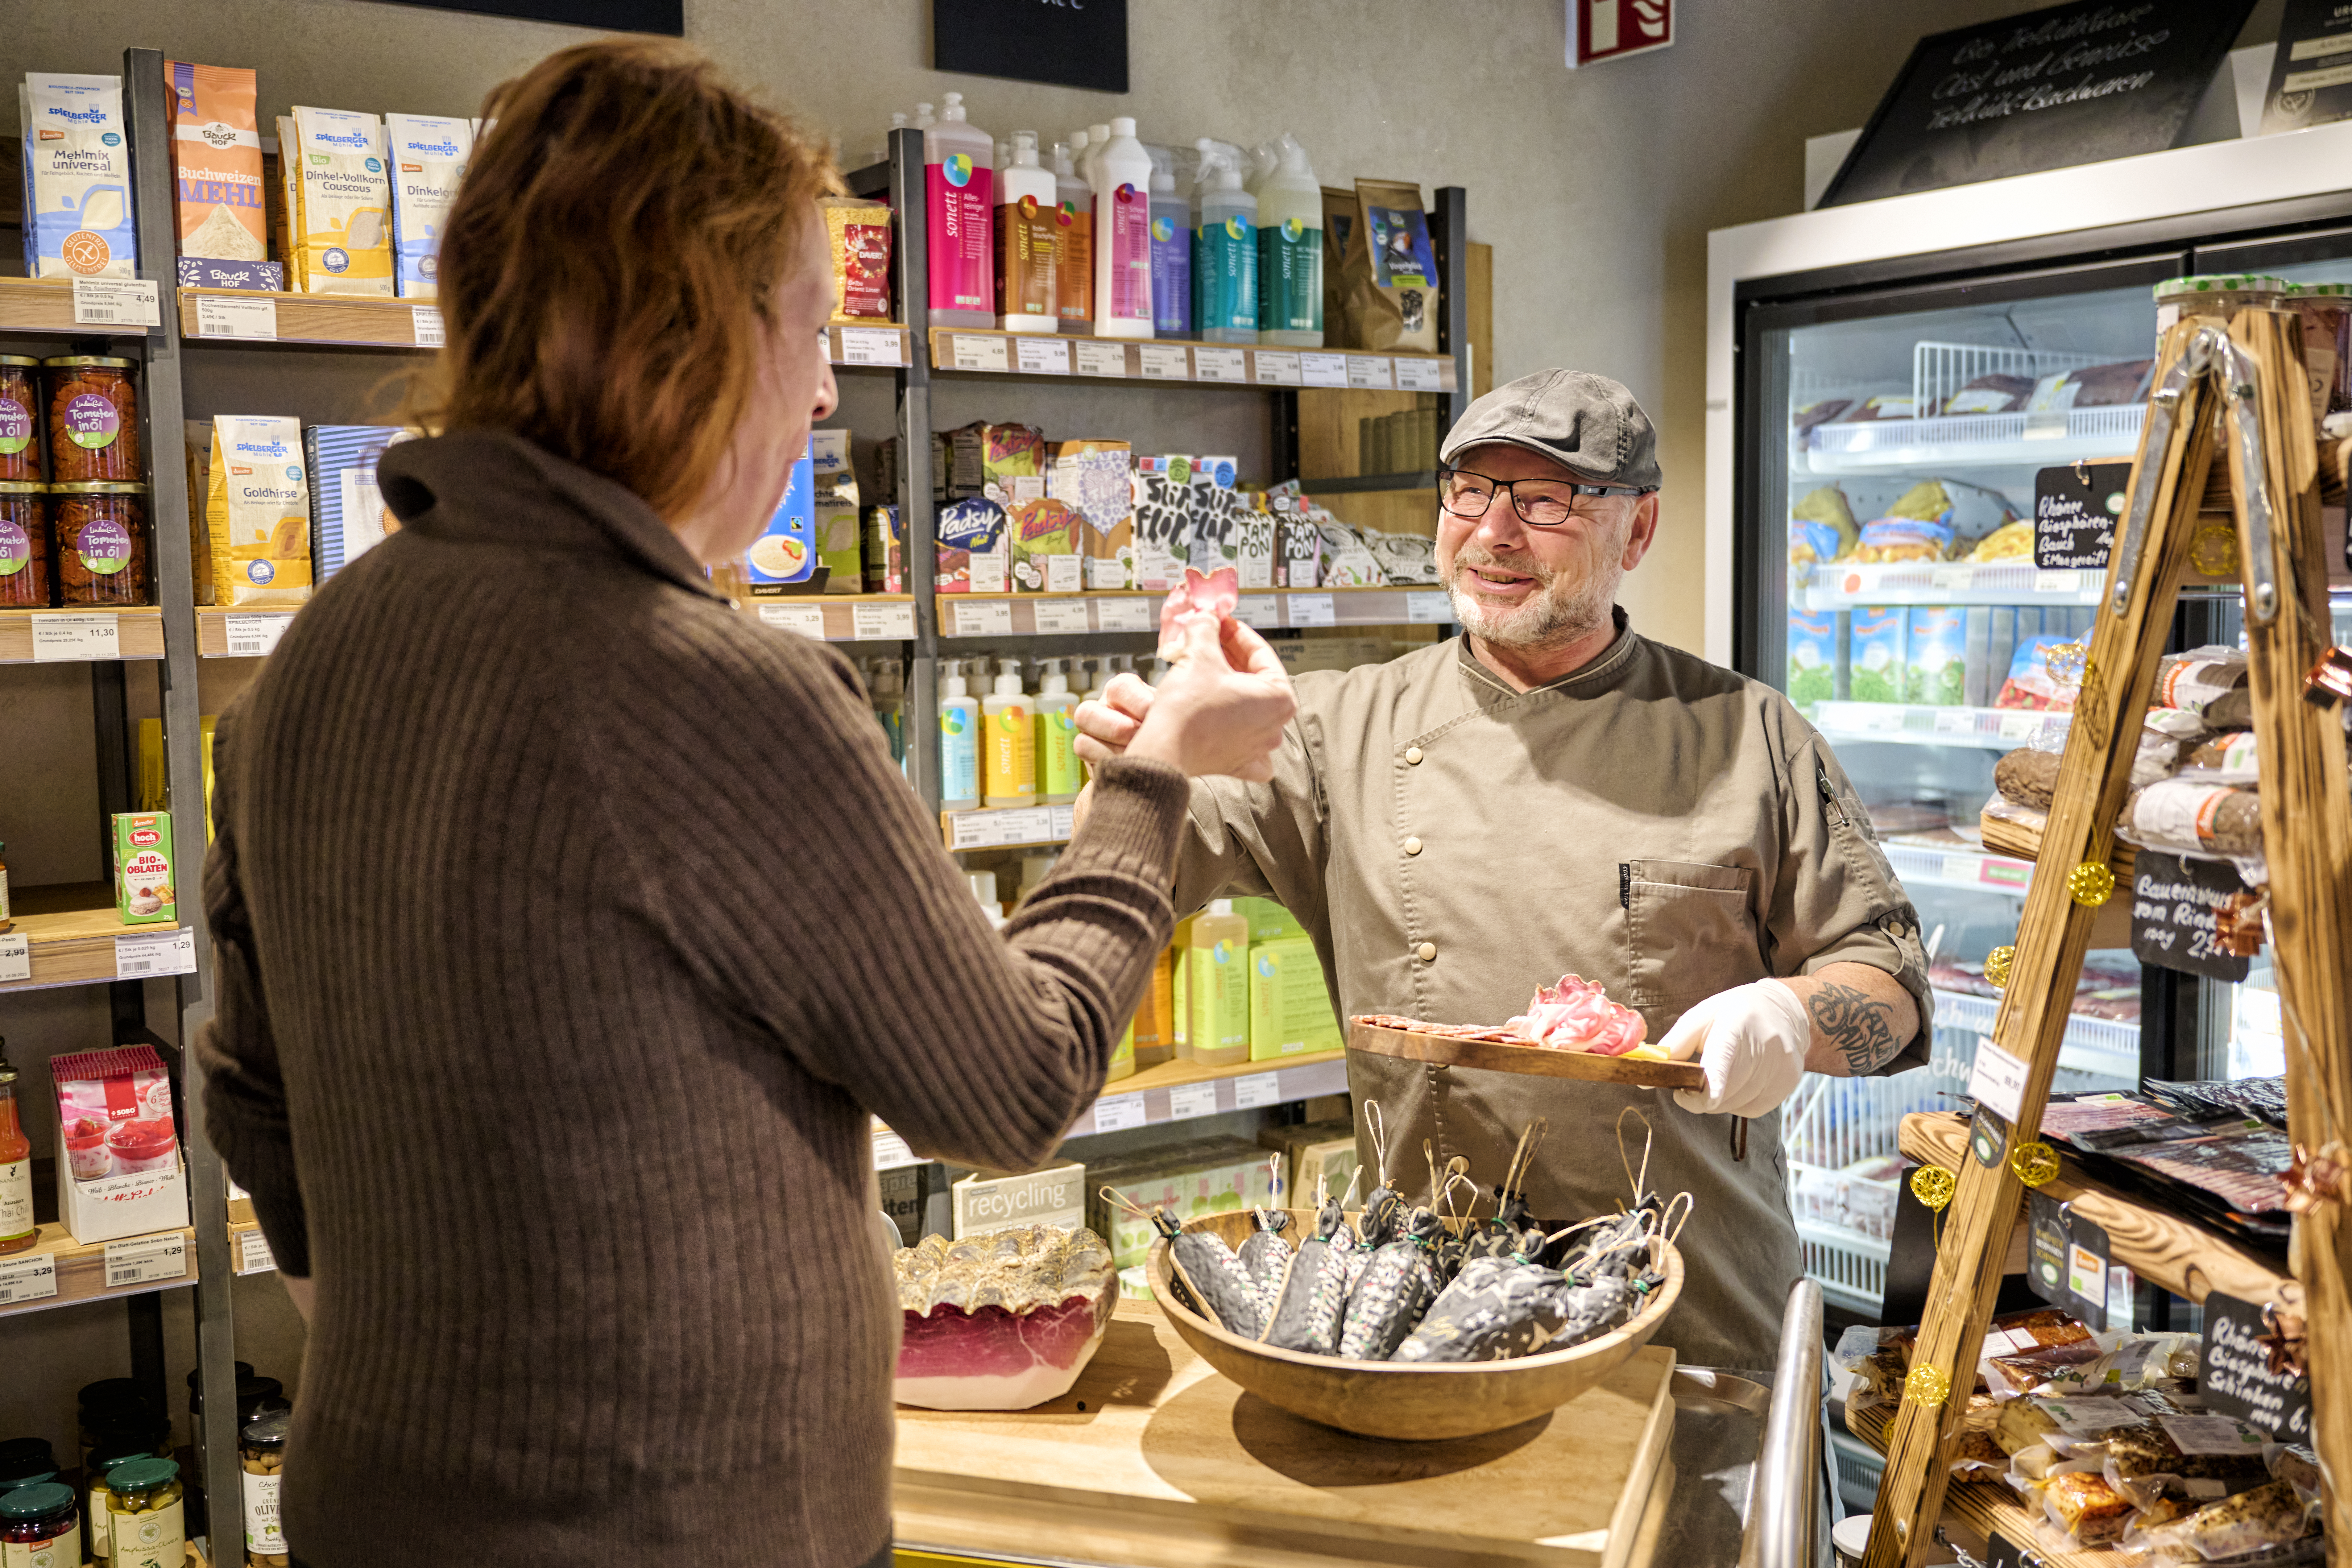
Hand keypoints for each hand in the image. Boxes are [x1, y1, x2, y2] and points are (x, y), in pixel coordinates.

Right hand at [1077, 611, 1293, 779]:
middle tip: (1209, 639)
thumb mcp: (1199, 654)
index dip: (1236, 632)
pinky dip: (1233, 725)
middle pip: (1254, 678)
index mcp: (1279, 698)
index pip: (1260, 652)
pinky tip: (1221, 714)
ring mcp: (1257, 747)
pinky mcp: (1236, 760)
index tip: (1221, 622)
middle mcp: (1274, 726)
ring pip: (1246, 704)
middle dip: (1229, 655)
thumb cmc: (1188, 711)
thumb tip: (1205, 619)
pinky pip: (1242, 738)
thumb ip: (1206, 628)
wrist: (1164, 751)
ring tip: (1203, 667)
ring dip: (1226, 684)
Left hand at [1661, 978, 1810, 1118]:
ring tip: (1715, 1079)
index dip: (1708, 1087)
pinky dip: (1737, 1103)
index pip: (1722, 1060)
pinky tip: (1736, 1083)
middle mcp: (1764, 1045)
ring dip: (1717, 1100)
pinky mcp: (1788, 1082)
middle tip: (1689, 1086)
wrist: (1786, 1011)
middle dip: (1699, 1095)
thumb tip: (1644, 1076)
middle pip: (1725, 1090)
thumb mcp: (1700, 1017)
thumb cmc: (1734, 1013)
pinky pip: (1752, 1109)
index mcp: (1737, 1023)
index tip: (1689, 1098)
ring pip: (1736, 1103)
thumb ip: (1673, 1046)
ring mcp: (1781, 1065)